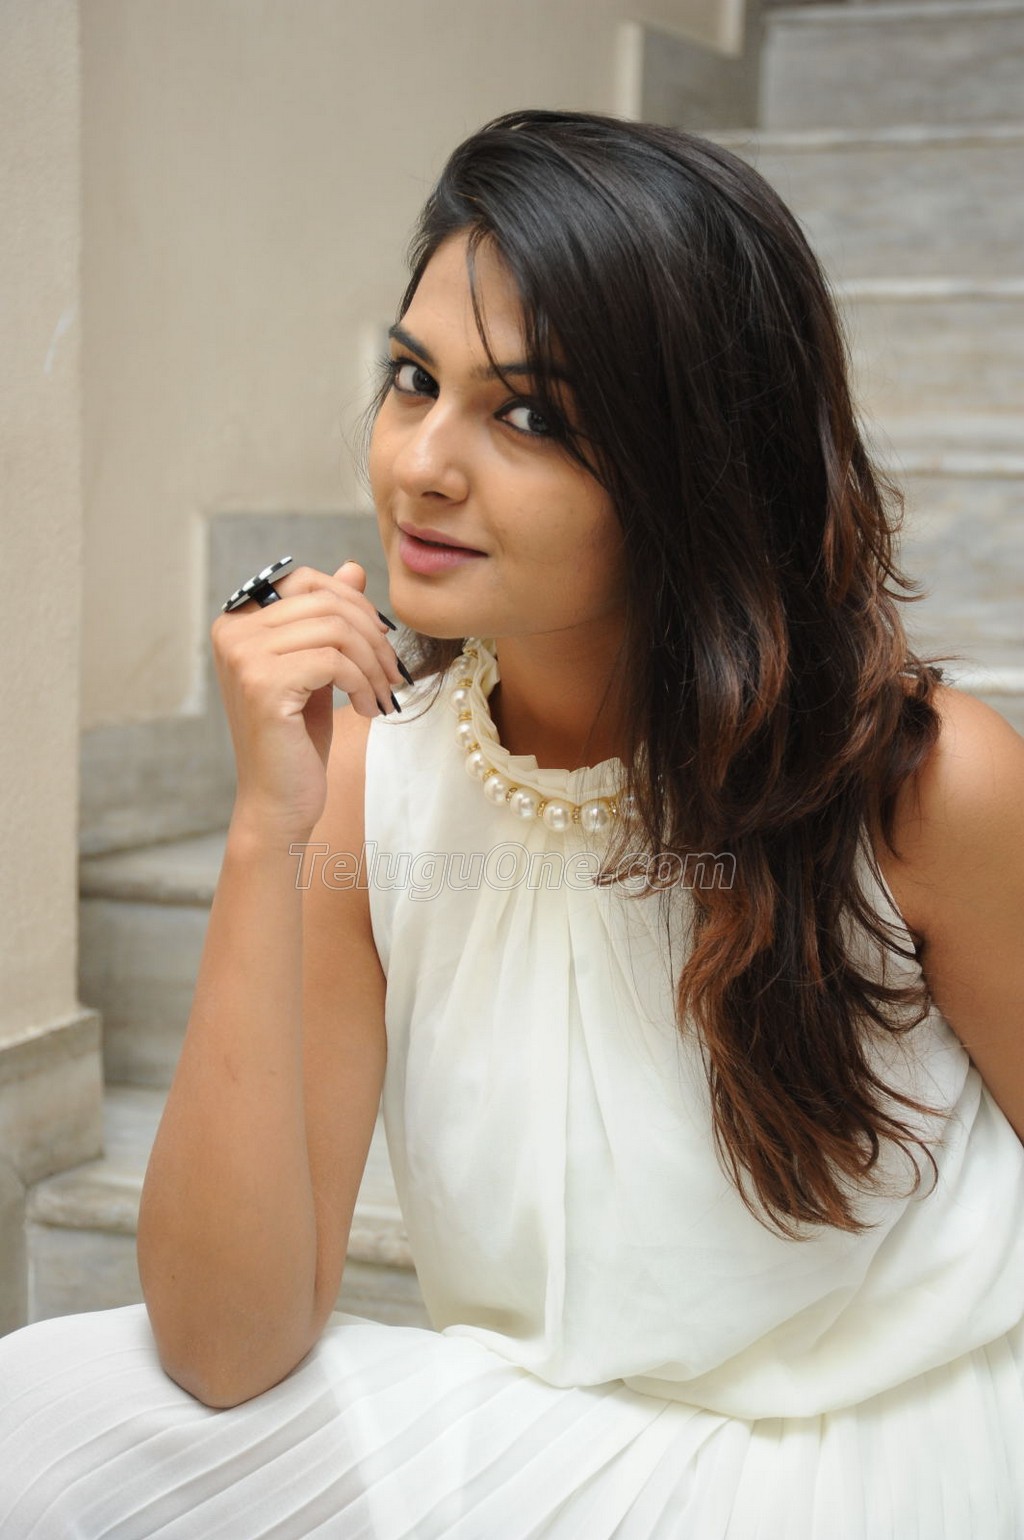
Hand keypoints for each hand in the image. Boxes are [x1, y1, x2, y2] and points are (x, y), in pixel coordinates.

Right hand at [210, 561, 404, 837]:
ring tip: (382, 694)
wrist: (279, 802)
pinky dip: (363, 683)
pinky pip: (334, 660)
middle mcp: (233, 632)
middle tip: (393, 673)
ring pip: (335, 629)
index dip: (354, 603)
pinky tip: (368, 710)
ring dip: (372, 663)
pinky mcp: (263, 684)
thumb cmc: (299, 739)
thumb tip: (353, 567)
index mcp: (238, 622)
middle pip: (326, 602)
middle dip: (372, 635)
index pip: (307, 581)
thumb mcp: (319, 669)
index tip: (381, 642)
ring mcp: (244, 657)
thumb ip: (329, 620)